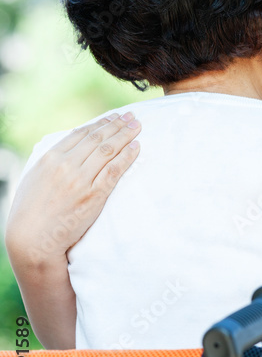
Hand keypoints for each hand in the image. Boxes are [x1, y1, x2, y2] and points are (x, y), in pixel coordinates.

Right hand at [5, 113, 140, 269]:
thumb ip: (50, 163)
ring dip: (125, 136)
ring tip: (137, 126)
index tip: (112, 117)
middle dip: (117, 124)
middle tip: (131, 116)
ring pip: (108, 150)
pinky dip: (127, 157)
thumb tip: (66, 150)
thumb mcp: (34, 179)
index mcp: (50, 159)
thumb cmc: (29, 212)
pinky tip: (136, 148)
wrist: (32, 240)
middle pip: (97, 138)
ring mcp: (81, 180)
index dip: (100, 124)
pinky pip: (115, 171)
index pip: (81, 134)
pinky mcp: (94, 196)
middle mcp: (66, 165)